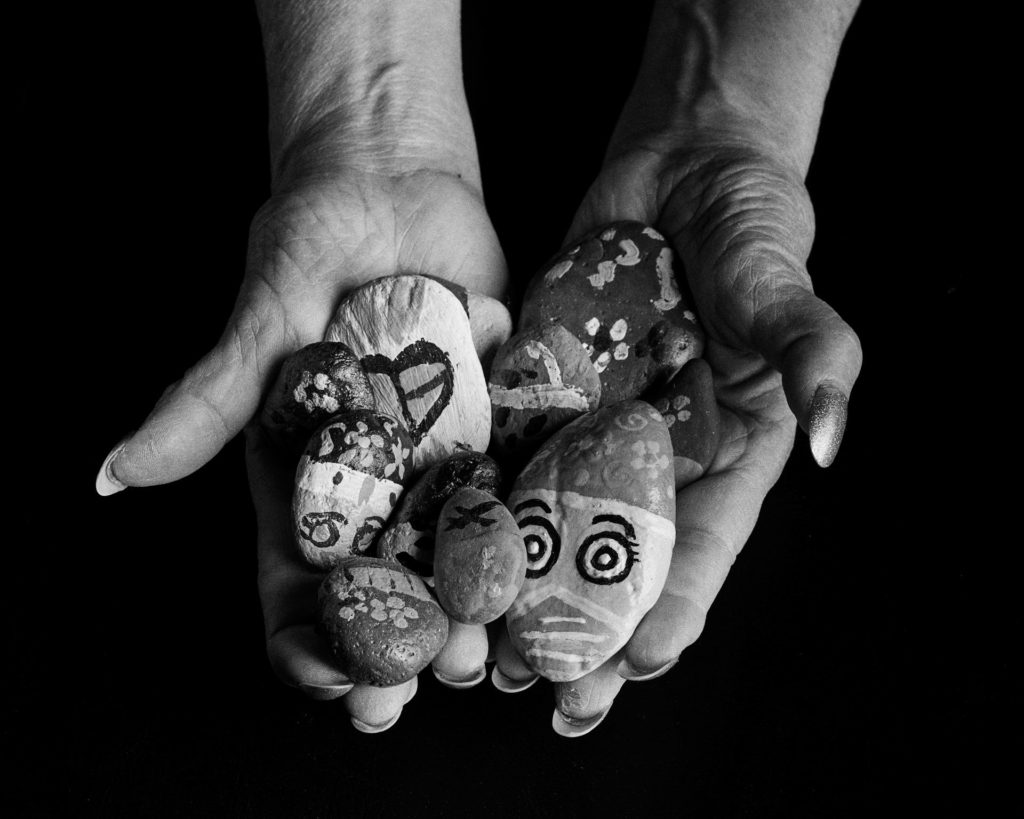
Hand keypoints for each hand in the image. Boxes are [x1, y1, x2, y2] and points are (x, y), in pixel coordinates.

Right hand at [94, 0, 508, 728]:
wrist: (395, 177)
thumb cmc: (313, 235)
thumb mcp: (263, 315)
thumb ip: (208, 399)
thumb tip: (113, 474)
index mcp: (309, 475)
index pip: (298, 582)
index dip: (312, 642)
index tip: (338, 687)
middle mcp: (379, 479)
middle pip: (391, 585)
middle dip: (412, 642)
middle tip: (442, 673)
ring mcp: (445, 453)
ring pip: (462, 551)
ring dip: (482, 601)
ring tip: (504, 640)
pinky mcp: (501, 420)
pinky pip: (522, 482)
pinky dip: (538, 528)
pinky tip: (559, 568)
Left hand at [493, 131, 861, 735]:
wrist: (673, 169)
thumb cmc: (747, 222)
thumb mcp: (782, 283)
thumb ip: (812, 352)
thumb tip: (834, 437)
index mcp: (728, 450)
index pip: (703, 542)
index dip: (675, 604)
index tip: (637, 662)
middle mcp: (656, 455)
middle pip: (622, 557)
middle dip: (589, 627)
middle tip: (550, 695)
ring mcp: (591, 430)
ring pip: (555, 525)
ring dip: (523, 589)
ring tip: (488, 654)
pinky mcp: (540, 396)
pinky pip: (508, 456)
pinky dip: (480, 509)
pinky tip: (445, 556)